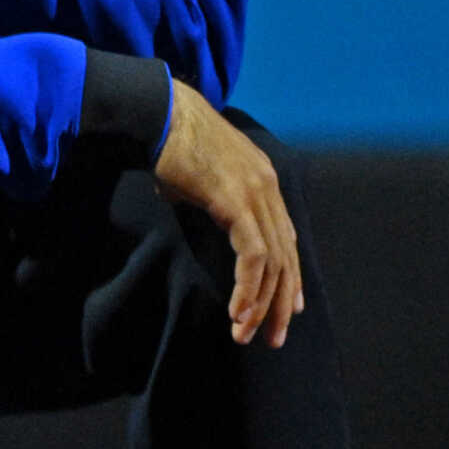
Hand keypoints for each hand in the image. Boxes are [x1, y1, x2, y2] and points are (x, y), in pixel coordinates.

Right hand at [154, 81, 301, 346]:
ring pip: (273, 262)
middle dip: (282, 302)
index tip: (287, 309)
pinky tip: (238, 311)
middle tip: (274, 337)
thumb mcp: (197, 177)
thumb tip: (200, 217)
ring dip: (261, 304)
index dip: (289, 278)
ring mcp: (256, 194)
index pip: (286, 240)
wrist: (159, 111)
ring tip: (247, 333)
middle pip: (286, 256)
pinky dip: (248, 288)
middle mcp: (268, 188)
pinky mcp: (236, 202)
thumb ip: (210, 200)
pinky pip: (253, 256)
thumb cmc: (168, 142)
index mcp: (263, 181)